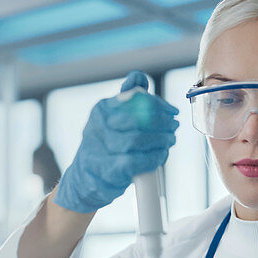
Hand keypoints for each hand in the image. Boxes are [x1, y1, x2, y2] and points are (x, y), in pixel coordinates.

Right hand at [53, 70, 178, 213]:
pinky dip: (154, 157)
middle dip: (162, 122)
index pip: (135, 98)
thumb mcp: (111, 119)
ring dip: (160, 140)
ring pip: (138, 140)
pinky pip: (137, 161)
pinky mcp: (109, 171)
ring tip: (169, 140)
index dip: (159, 104)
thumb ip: (127, 99)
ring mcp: (101, 150)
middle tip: (174, 127)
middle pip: (138, 119)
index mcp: (101, 110)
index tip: (172, 112)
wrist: (83, 180)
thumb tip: (138, 77)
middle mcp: (98, 127)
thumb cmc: (104, 147)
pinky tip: (160, 155)